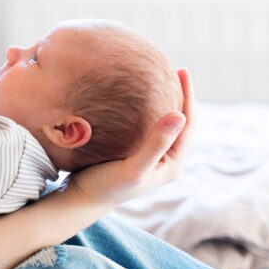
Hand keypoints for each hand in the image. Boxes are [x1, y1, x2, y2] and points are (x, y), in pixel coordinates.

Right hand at [65, 68, 194, 206]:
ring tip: (158, 78)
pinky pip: (148, 126)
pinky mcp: (136, 154)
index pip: (188, 123)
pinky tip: (135, 97)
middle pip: (180, 122)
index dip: (187, 96)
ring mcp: (151, 158)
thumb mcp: (133, 167)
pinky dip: (147, 109)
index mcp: (172, 163)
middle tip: (174, 69)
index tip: (182, 70)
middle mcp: (165, 160)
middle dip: (179, 96)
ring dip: (163, 102)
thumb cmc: (105, 186)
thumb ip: (156, 143)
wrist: (81, 199)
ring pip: (164, 124)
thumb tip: (180, 114)